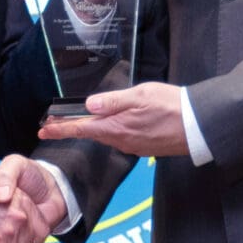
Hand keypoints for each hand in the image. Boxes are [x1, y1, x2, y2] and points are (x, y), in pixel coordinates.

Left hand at [38, 82, 188, 156]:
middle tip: (54, 123)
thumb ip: (114, 101)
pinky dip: (109, 130)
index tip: (44, 130)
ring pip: (106, 136)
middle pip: (91, 133)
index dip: (61, 129)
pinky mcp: (143, 146)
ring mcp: (133, 145)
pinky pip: (120, 138)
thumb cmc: (171, 106)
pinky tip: (111, 123)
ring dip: (91, 129)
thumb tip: (90, 105)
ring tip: (79, 121)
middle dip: (72, 128)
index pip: (82, 128)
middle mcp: (122, 140)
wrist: (198, 126)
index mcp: (117, 127)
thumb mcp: (141, 95)